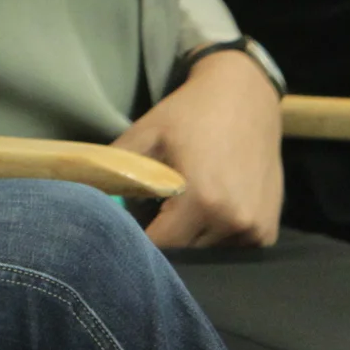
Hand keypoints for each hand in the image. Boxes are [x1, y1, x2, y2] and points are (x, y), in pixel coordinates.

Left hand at [113, 49, 284, 248]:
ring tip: (185, 204)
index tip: (133, 222)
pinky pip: (232, 249)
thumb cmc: (191, 113)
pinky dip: (217, 235)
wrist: (244, 95)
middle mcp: (233, 221)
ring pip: (207, 253)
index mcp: (202, 200)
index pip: (159, 246)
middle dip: (167, 238)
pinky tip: (212, 205)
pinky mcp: (268, 231)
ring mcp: (255, 229)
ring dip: (193, 238)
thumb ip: (114, 170)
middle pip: (184, 254)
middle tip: (159, 208)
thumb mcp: (146, 134)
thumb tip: (81, 197)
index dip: (140, 238)